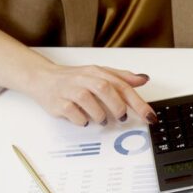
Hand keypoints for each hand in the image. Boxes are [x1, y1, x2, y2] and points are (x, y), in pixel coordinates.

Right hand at [28, 64, 156, 126]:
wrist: (43, 78)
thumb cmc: (74, 78)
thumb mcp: (100, 74)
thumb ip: (122, 78)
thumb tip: (143, 79)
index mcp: (97, 72)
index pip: (122, 86)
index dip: (138, 102)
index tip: (150, 116)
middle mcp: (83, 78)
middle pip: (104, 88)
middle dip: (117, 106)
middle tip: (121, 117)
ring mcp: (69, 90)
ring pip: (87, 100)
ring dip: (99, 114)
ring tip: (102, 119)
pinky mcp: (57, 102)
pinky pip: (72, 112)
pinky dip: (82, 120)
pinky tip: (84, 120)